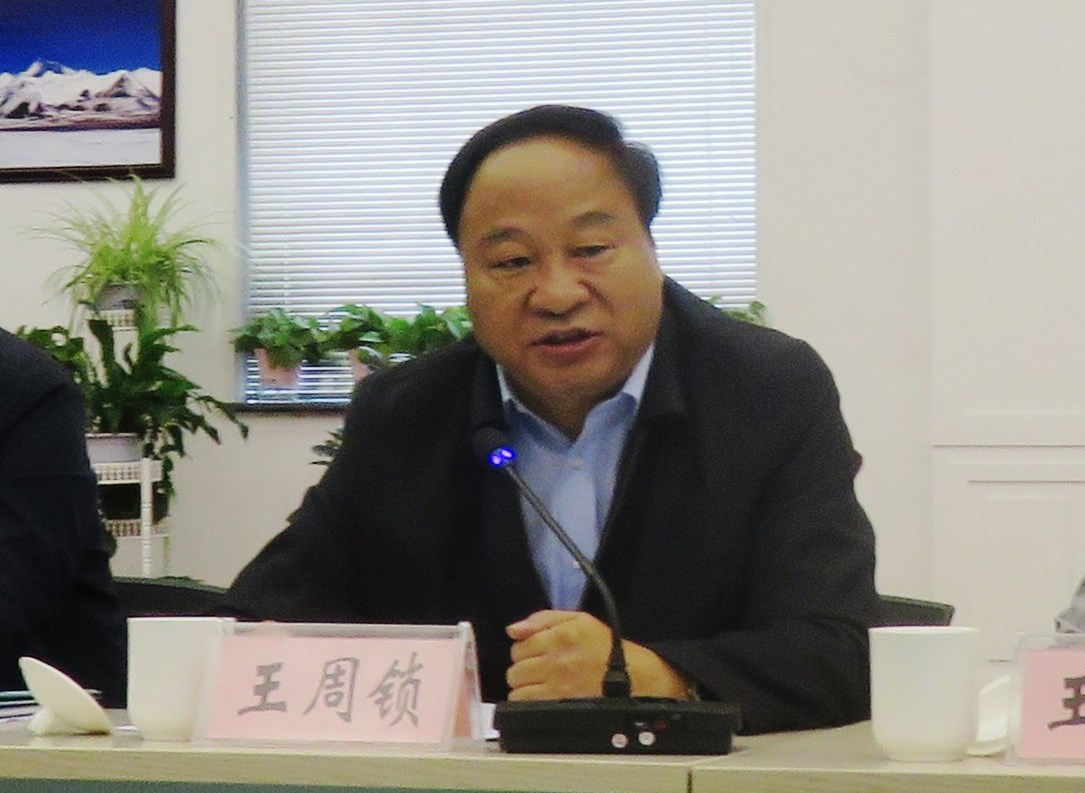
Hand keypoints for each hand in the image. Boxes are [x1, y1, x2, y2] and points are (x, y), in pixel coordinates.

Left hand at [505, 610, 690, 700]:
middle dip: (523, 669)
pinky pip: (527, 705)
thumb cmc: (603, 646)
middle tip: (538, 669)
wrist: (629, 674)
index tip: (535, 653)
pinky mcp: (559, 704)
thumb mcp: (578, 620)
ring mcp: (557, 685)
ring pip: (517, 689)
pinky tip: (542, 696)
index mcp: (559, 635)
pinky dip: (529, 702)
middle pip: (515, 669)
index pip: (519, 646)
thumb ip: (541, 619)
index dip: (524, 650)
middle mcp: (555, 660)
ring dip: (524, 687)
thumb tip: (512, 629)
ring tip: (540, 684)